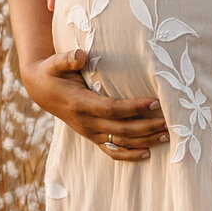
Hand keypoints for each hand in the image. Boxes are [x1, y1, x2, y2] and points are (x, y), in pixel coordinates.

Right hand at [21, 46, 168, 161]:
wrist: (41, 90)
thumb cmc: (52, 73)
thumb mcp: (54, 63)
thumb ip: (66, 59)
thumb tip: (80, 55)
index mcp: (81, 104)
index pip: (112, 109)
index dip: (134, 107)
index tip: (155, 101)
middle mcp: (86, 122)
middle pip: (122, 129)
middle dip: (147, 126)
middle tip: (170, 121)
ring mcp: (90, 132)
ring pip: (121, 142)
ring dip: (145, 140)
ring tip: (167, 135)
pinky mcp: (92, 137)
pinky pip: (112, 151)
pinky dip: (130, 154)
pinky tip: (148, 153)